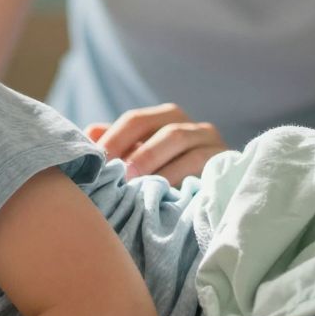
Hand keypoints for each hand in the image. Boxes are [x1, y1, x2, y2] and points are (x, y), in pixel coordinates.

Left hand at [88, 103, 227, 185]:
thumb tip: (89, 133)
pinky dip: (182, 178)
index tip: (98, 161)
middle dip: (141, 154)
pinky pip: (204, 166)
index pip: (136, 120)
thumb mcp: (139, 160)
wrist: (209, 197)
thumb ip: (116, 146)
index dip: (116, 139)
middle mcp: (191, 126)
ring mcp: (212, 143)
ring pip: (186, 146)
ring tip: (139, 186)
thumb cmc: (164, 176)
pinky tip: (166, 194)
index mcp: (166, 118)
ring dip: (160, 167)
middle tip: (120, 176)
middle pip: (166, 131)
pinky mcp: (225, 162)